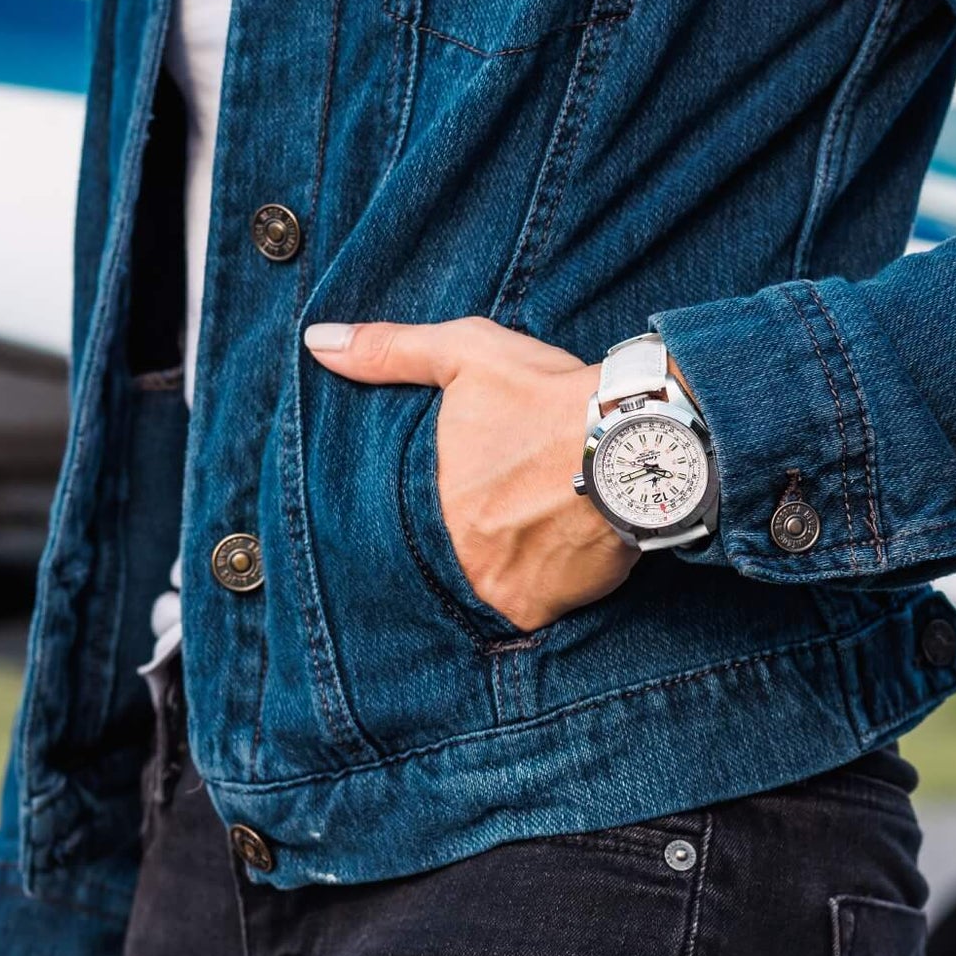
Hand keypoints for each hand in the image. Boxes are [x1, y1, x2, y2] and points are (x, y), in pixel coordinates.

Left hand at [305, 317, 636, 631]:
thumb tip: (318, 343)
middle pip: (437, 555)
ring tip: (514, 541)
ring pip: (476, 587)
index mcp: (422, 498)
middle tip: (483, 519)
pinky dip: (532, 592)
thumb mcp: (465, 354)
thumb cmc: (548, 397)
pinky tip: (545, 562)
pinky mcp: (538, 611)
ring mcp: (492, 588)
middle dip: (455, 539)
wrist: (637, 440)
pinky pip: (522, 612)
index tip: (451, 493)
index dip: (419, 508)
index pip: (396, 518)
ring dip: (490, 569)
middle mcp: (449, 553)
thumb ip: (389, 351)